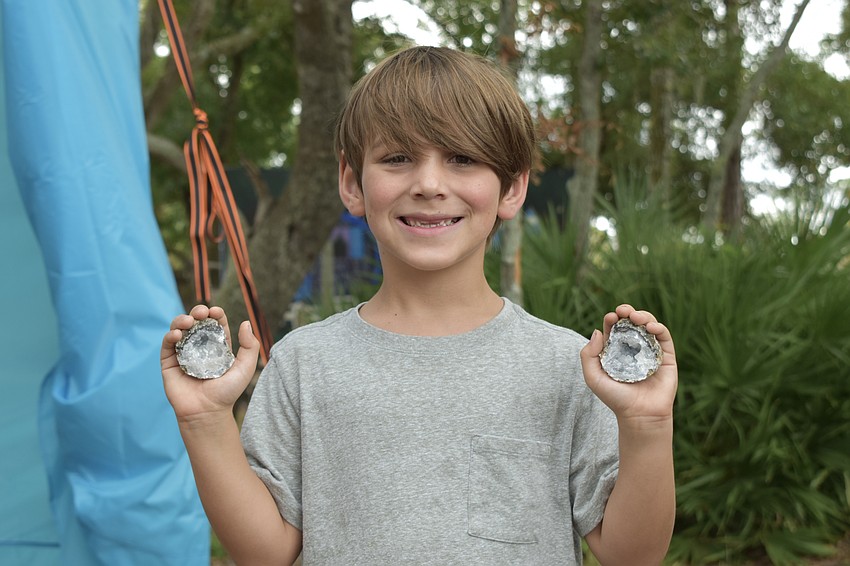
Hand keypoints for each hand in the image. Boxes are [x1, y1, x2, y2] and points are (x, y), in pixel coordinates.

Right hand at [160, 305, 259, 421]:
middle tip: (201, 312)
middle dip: (197, 312)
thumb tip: (245, 322)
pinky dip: (170, 335)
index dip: (214, 314)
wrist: (207, 412)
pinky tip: (177, 334)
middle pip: (196, 322)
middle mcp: (199, 347)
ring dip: (182, 320)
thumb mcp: (245, 368)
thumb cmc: (227, 392)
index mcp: (217, 346)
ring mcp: (183, 353)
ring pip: (179, 329)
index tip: (215, 311)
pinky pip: (167, 344)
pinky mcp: (169, 362)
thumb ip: (250, 346)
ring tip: (188, 321)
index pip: (215, 323)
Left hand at [580, 304, 677, 424]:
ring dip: (643, 316)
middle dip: (627, 313)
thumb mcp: (593, 377)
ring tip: (636, 318)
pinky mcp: (666, 356)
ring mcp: (650, 351)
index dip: (612, 319)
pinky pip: (664, 337)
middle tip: (623, 311)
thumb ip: (588, 355)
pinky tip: (651, 327)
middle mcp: (633, 348)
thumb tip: (596, 331)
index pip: (614, 329)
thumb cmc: (615, 398)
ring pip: (648, 325)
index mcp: (616, 350)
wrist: (639, 415)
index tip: (611, 317)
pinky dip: (659, 327)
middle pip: (631, 323)